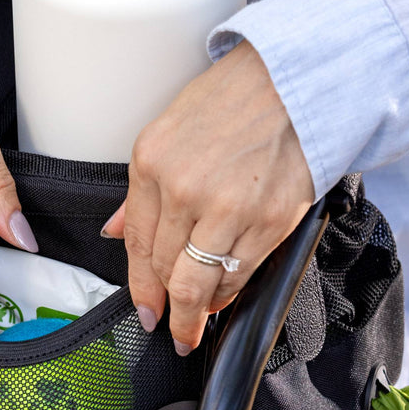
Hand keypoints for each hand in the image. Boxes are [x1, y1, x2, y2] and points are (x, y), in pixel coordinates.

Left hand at [101, 41, 313, 351]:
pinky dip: (229, 293)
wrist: (291, 81)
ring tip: (194, 325)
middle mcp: (183, 189)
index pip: (137, 243)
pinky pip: (239, 274)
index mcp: (151, 164)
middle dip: (166, 306)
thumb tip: (117, 231)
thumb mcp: (167, 132)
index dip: (139, 287)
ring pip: (198, 282)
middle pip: (165, 268)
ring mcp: (226, 207)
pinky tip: (223, 297)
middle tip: (169, 328)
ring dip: (195, 312)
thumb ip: (142, 190)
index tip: (145, 310)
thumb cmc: (231, 101)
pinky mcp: (268, 220)